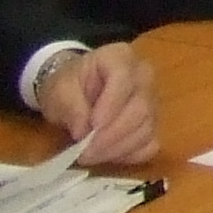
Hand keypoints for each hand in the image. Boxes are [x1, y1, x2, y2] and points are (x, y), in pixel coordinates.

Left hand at [39, 44, 157, 166]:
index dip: (109, 106)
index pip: (123, 80)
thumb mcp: (59, 90)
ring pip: (147, 128)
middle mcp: (144, 75)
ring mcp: (153, 99)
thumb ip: (71, 107)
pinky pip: (150, 143)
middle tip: (84, 152)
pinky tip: (110, 155)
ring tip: (91, 156)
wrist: (77, 89)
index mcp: (120, 57)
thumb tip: (84, 132)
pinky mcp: (153, 122)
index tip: (89, 128)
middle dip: (111, 135)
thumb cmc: (68, 85)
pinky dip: (131, 154)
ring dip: (118, 148)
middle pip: (140, 108)